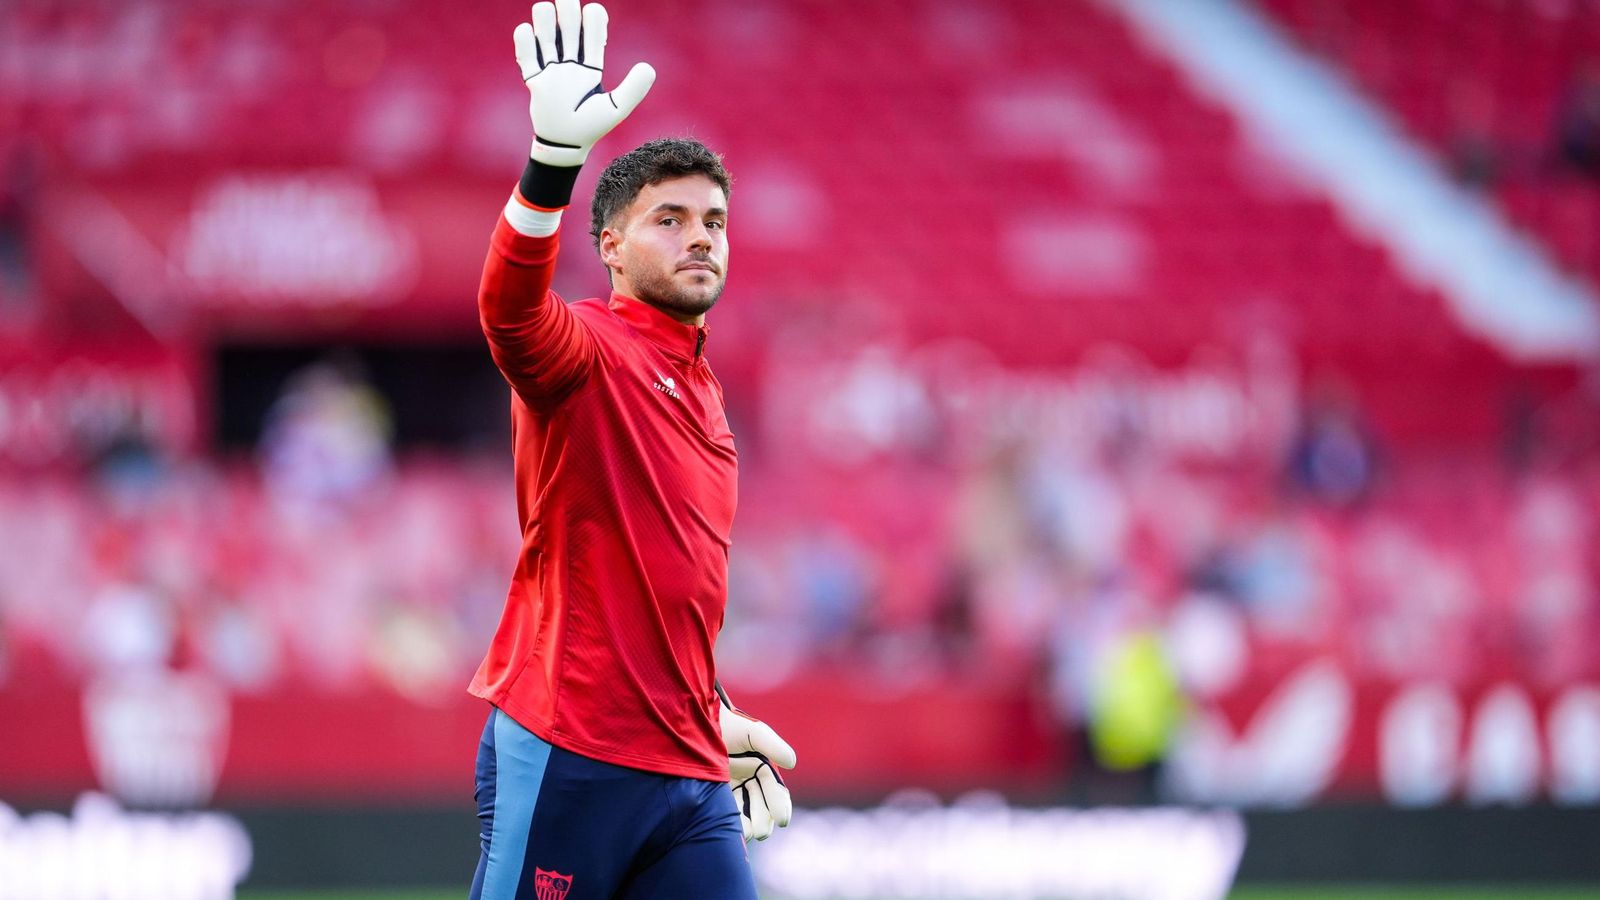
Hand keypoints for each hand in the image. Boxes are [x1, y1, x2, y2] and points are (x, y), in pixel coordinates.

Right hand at [513, 0, 655, 166]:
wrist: (564, 146)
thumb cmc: (591, 128)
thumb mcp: (615, 109)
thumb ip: (633, 89)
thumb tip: (648, 67)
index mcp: (592, 66)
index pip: (593, 31)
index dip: (594, 19)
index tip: (594, 18)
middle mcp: (571, 63)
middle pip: (568, 23)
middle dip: (568, 10)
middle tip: (567, 7)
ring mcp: (551, 69)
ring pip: (545, 30)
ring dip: (544, 18)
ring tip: (547, 18)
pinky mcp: (534, 78)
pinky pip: (525, 52)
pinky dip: (525, 38)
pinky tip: (529, 34)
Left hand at [719, 695, 796, 841]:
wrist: (699, 722)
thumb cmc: (729, 725)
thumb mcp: (753, 732)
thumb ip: (772, 745)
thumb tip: (792, 763)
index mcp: (762, 767)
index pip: (776, 791)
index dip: (780, 805)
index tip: (781, 819)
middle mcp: (749, 780)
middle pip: (762, 806)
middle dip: (764, 820)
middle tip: (761, 833)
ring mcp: (732, 787)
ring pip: (745, 812)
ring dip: (749, 825)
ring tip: (748, 835)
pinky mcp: (716, 793)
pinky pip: (727, 811)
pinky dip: (733, 822)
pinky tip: (732, 830)